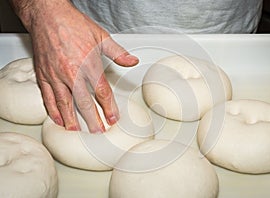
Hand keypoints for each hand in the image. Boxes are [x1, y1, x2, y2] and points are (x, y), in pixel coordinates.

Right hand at [11, 0, 138, 131]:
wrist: (48, 16)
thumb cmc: (73, 24)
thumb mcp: (101, 37)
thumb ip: (118, 53)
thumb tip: (132, 61)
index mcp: (89, 64)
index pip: (102, 92)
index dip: (108, 108)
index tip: (112, 119)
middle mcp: (72, 72)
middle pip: (84, 103)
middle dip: (92, 120)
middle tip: (98, 132)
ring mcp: (56, 75)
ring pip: (65, 104)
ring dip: (72, 120)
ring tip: (78, 131)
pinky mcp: (43, 75)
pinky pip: (48, 97)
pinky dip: (53, 110)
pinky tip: (58, 119)